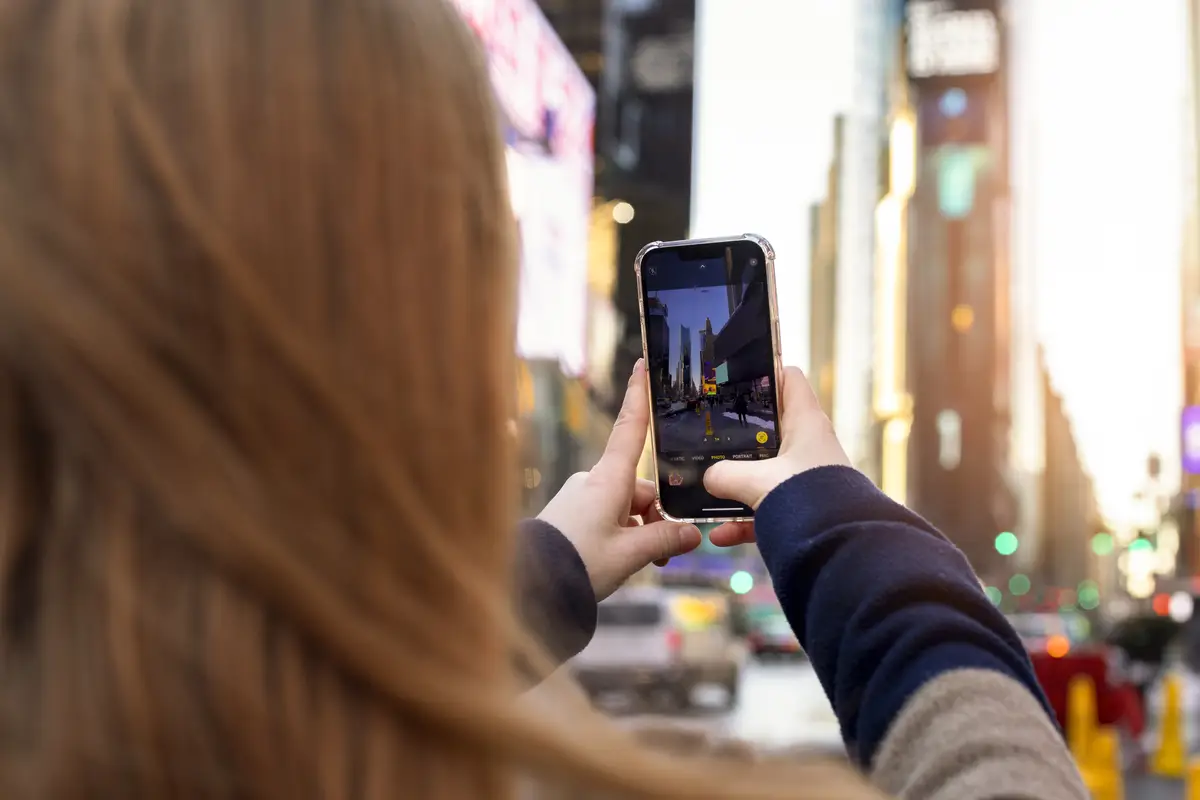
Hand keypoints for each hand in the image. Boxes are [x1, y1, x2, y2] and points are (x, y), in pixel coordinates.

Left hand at [537, 360, 702, 599]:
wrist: (530, 586)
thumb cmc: (578, 563)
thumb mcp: (631, 554)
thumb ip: (664, 540)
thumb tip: (691, 534)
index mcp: (609, 479)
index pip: (629, 428)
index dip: (637, 396)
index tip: (640, 365)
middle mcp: (594, 481)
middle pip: (640, 487)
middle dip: (656, 516)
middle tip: (664, 554)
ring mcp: (581, 497)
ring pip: (626, 507)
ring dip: (640, 532)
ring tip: (642, 565)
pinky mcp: (572, 515)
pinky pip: (608, 518)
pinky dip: (622, 536)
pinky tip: (622, 562)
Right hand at [702, 366, 850, 547]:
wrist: (838, 548)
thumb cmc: (806, 500)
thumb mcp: (755, 481)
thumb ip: (725, 475)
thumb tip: (709, 479)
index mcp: (805, 423)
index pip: (789, 379)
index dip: (765, 372)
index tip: (735, 377)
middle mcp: (808, 446)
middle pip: (770, 428)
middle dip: (739, 434)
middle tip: (709, 433)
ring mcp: (805, 478)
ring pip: (765, 472)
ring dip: (737, 484)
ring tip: (708, 491)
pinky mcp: (802, 508)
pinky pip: (767, 508)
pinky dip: (744, 521)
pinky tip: (720, 534)